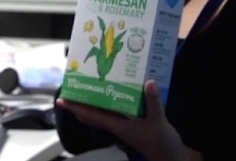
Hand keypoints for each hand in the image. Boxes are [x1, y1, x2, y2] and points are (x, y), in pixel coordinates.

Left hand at [56, 81, 199, 160]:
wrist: (173, 157)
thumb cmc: (162, 143)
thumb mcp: (158, 121)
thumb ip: (153, 102)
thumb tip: (148, 82)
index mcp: (117, 126)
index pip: (90, 115)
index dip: (75, 108)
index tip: (61, 100)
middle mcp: (117, 125)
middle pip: (92, 114)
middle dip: (81, 103)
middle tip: (72, 88)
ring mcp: (124, 125)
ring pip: (104, 112)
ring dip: (95, 101)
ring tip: (90, 86)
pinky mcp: (133, 124)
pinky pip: (117, 111)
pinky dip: (114, 102)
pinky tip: (117, 91)